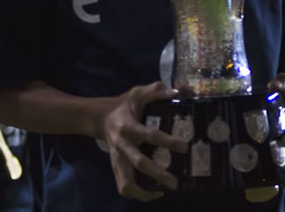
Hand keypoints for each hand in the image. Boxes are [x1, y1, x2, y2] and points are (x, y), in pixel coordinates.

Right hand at [101, 81, 187, 200]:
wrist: (100, 118)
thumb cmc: (124, 105)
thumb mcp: (138, 92)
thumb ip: (157, 90)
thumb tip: (178, 92)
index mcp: (128, 126)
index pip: (150, 135)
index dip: (168, 141)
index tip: (185, 147)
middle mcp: (122, 145)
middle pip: (139, 164)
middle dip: (158, 174)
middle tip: (175, 183)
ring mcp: (117, 159)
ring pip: (126, 183)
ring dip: (143, 192)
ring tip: (162, 192)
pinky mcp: (115, 167)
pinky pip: (123, 186)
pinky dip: (137, 193)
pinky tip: (152, 192)